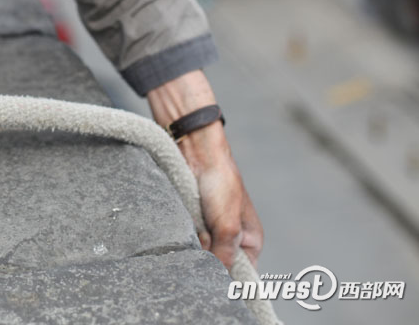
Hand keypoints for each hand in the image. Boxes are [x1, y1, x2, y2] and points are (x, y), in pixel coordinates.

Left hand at [178, 122, 262, 267]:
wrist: (197, 154)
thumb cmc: (222, 184)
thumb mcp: (228, 225)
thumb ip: (225, 253)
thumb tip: (216, 278)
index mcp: (251, 242)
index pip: (243, 275)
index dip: (230, 281)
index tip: (216, 282)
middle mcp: (232, 240)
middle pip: (219, 266)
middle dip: (209, 260)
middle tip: (205, 246)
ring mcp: (212, 231)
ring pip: (201, 254)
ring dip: (196, 247)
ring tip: (197, 230)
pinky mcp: (194, 223)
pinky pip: (188, 239)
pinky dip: (186, 236)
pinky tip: (187, 225)